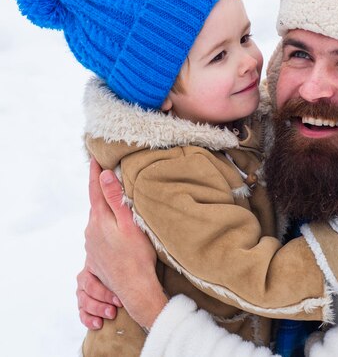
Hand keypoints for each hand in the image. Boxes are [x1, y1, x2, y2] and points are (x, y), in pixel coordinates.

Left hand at [84, 158, 166, 328]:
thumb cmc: (136, 257)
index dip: (95, 173)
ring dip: (103, 209)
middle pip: (95, 204)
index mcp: (99, 220)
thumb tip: (104, 175)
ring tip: (111, 199)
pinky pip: (99, 234)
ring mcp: (91, 245)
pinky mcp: (96, 257)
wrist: (133, 289)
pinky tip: (113, 229)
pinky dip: (105, 225)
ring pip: (97, 220)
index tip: (94, 157)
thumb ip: (115, 199)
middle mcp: (91, 231)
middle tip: (103, 172)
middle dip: (99, 189)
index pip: (95, 190)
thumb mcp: (129, 224)